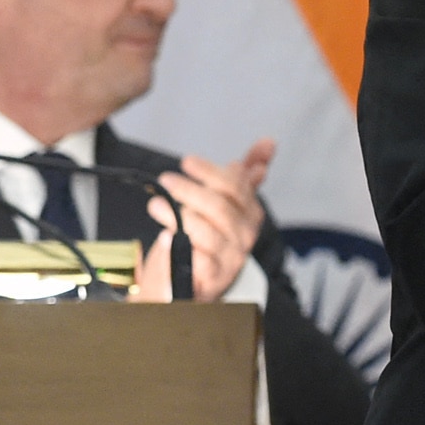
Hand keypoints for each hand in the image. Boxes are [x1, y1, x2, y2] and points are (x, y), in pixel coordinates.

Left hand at [132, 139, 274, 302]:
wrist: (188, 282)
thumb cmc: (204, 240)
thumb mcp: (223, 203)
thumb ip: (243, 175)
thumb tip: (268, 142)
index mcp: (249, 214)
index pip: (236, 186)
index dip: (210, 171)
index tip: (187, 162)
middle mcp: (244, 236)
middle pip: (220, 207)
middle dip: (190, 190)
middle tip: (166, 180)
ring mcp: (230, 259)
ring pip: (206, 230)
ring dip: (176, 214)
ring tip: (155, 205)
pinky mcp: (212, 279)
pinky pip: (196, 258)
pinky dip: (178, 245)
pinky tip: (165, 236)